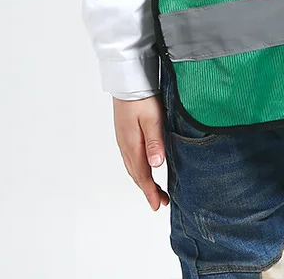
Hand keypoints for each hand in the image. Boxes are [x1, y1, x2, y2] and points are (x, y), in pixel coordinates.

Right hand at [112, 94, 169, 211]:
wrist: (127, 80)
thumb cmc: (142, 97)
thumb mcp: (153, 119)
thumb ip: (154, 142)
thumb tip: (156, 166)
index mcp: (132, 145)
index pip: (142, 175)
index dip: (150, 192)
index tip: (158, 205)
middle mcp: (125, 145)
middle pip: (136, 174)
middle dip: (148, 190)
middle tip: (160, 202)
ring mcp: (123, 139)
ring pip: (132, 167)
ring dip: (143, 180)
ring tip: (154, 190)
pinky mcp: (124, 132)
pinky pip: (130, 158)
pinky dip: (138, 169)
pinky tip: (144, 167)